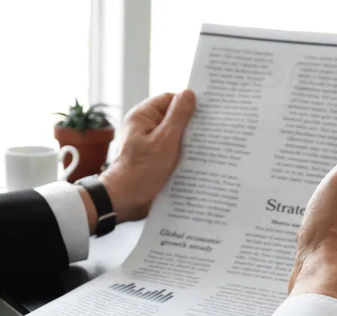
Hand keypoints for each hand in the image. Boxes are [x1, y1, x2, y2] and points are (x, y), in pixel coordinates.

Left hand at [99, 90, 195, 222]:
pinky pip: (172, 152)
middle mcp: (145, 128)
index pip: (169, 99)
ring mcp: (149, 145)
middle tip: (212, 130)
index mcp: (143, 116)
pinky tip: (198, 161)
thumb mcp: (165, 140)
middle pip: (173, 118)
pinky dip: (183, 155)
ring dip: (188, 142)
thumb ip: (178, 116)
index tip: (207, 110)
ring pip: (174, 137)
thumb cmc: (142, 170)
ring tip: (208, 146)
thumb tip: (189, 94)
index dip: (187, 103)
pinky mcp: (154, 160)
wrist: (125, 200)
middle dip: (191, 125)